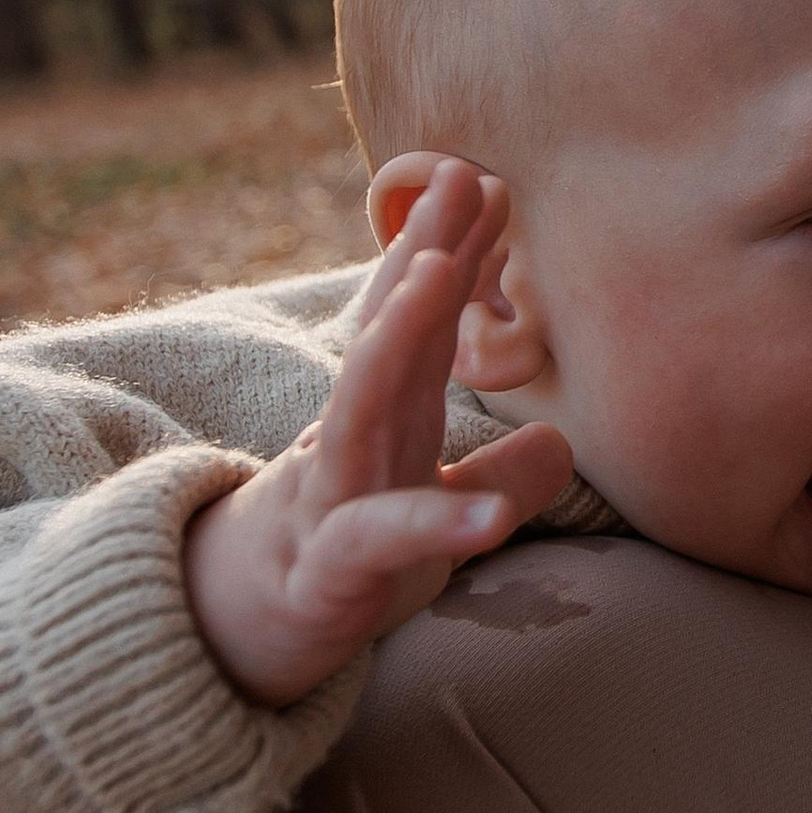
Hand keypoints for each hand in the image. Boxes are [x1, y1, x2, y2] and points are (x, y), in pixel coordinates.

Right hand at [185, 160, 574, 707]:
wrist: (248, 635)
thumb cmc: (349, 561)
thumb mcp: (430, 513)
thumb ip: (493, 474)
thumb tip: (563, 442)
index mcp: (385, 422)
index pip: (417, 326)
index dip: (451, 254)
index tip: (489, 182)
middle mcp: (355, 443)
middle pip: (387, 337)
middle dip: (422, 254)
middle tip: (461, 177)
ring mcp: (332, 500)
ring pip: (359, 409)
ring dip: (396, 335)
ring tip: (441, 272)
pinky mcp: (328, 571)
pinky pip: (380, 542)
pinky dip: (434, 523)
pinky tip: (495, 516)